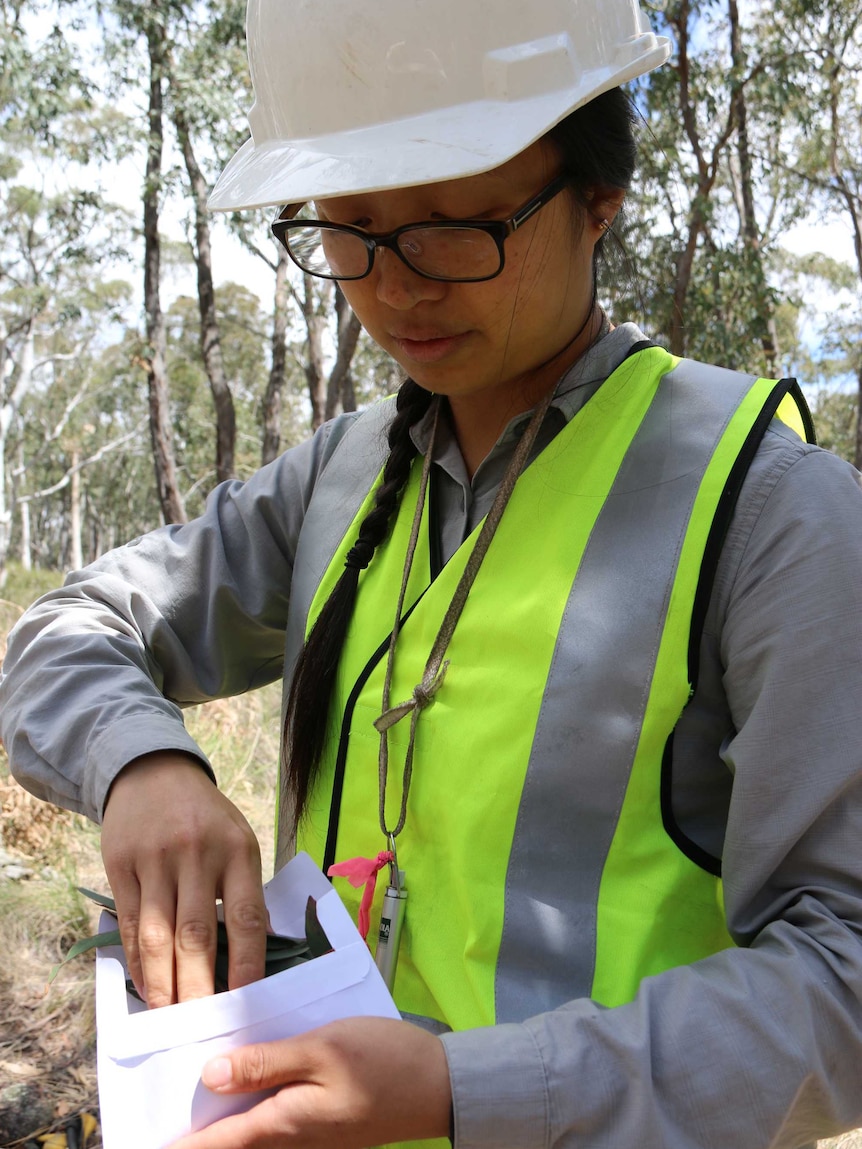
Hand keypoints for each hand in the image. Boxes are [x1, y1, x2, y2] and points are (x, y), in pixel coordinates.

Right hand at [101, 752, 266, 1006]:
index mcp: (237, 849)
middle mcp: (197, 855)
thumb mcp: (237, 839)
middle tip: (201, 1025)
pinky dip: (138, 961)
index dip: (247, 964)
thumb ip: (244, 889)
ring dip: (163, 984)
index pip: (246, 917)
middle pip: (197, 935)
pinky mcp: (122, 865)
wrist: (153, 772)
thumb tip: (252, 953)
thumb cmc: (205, 817)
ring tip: (169, 1016)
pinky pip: (132, 924)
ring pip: (159, 936)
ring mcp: (156, 860)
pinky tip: (145, 985)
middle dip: (199, 987)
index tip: (246, 1002)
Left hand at [170, 1017, 451, 1148]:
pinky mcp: (324, 1130)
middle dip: (198, 1137)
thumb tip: (210, 1076)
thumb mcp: (323, 1049)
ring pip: (252, 1138)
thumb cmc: (383, 1062)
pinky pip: (273, 1129)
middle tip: (162, 1119)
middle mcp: (290, 1141)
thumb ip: (267, 1062)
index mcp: (283, 1124)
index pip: (216, 1145)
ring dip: (223, 1129)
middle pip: (231, 1146)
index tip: (146, 1141)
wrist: (440, 1086)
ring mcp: (309, 1140)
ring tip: (193, 1106)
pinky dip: (251, 1117)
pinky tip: (246, 1090)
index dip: (178, 1147)